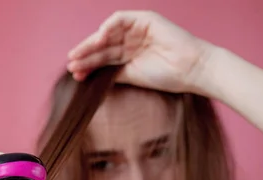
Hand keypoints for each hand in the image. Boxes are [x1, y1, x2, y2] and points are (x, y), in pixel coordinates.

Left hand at [67, 11, 215, 93]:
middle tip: (71, 64)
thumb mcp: (133, 76)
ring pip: (108, 34)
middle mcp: (131, 41)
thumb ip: (114, 74)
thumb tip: (91, 78)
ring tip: (78, 55)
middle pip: (103, 46)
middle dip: (86, 55)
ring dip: (92, 43)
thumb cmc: (167, 77)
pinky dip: (108, 26)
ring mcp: (137, 29)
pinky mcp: (145, 19)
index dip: (88, 65)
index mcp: (129, 56)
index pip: (103, 58)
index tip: (75, 75)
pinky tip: (99, 38)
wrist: (191, 70)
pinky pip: (121, 19)